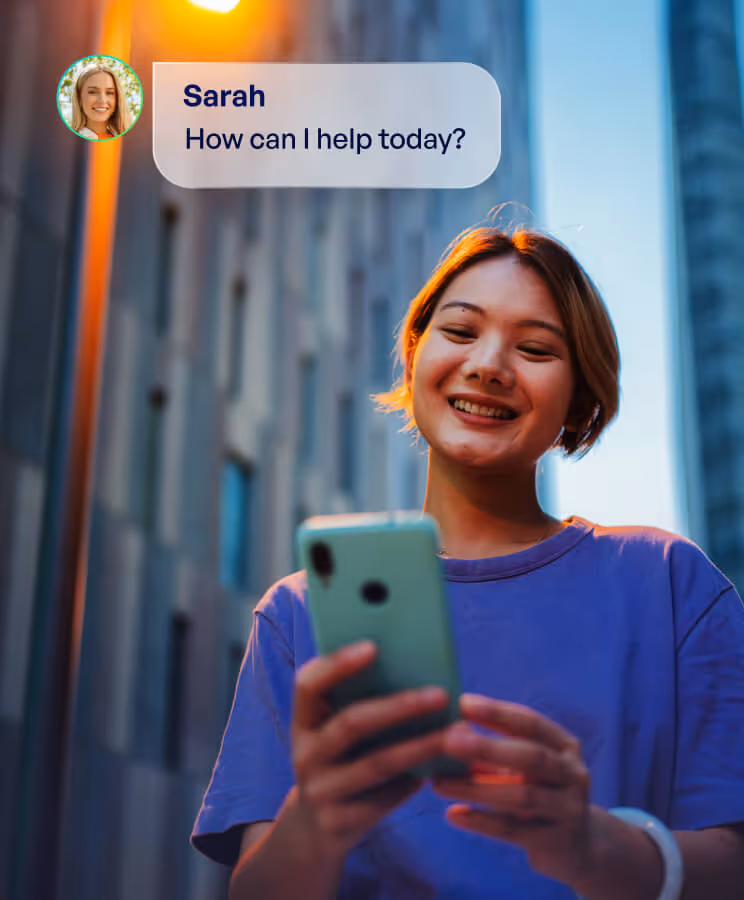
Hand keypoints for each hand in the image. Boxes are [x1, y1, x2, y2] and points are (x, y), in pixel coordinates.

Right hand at [290, 640, 450, 858]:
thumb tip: (415, 672)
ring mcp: (320, 791)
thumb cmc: (338, 763)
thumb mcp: (334, 734)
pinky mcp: (340, 822)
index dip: (337, 663)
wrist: (313, 829)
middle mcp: (305, 754)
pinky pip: (387, 798)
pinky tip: (444, 767)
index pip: (308, 684)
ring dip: (422, 745)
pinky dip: (417, 779)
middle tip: (441, 694)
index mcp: (303, 722)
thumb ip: (359, 704)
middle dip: (400, 706)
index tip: (373, 646)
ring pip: (379, 763)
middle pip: (352, 723)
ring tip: (457, 733)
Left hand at [432, 694, 593, 885]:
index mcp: (565, 746)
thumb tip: (451, 729)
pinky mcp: (556, 841)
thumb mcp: (528, 767)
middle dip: (488, 748)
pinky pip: (513, 830)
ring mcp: (569, 809)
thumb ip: (498, 748)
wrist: (579, 847)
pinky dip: (481, 821)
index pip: (531, 723)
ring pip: (522, 795)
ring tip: (438, 783)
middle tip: (449, 740)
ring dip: (476, 788)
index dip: (497, 712)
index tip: (462, 703)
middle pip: (531, 756)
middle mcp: (573, 774)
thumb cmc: (541, 792)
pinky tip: (453, 814)